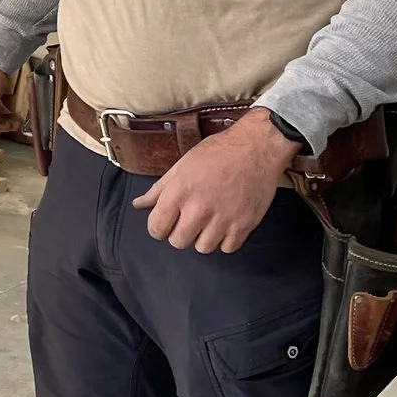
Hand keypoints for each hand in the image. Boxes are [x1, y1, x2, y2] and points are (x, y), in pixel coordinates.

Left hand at [131, 109, 299, 253]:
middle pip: (178, 242)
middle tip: (190, 218)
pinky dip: (226, 240)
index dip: (158, 227)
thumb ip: (159, 189)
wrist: (257, 148)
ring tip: (210, 220)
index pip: (156, 229)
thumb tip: (138, 204)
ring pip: (203, 248)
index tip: (166, 221)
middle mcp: (199, 210)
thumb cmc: (218, 152)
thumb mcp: (182, 166)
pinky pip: (227, 248)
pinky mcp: (244, 226)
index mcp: (179, 193)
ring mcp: (223, 220)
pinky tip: (226, 224)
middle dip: (180, 232)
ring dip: (204, 237)